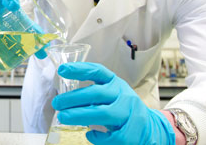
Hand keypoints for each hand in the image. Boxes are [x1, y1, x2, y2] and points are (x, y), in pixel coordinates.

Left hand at [52, 62, 175, 144]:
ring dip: (80, 115)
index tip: (62, 70)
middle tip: (56, 103)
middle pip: (96, 93)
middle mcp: (123, 95)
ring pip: (103, 113)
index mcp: (114, 82)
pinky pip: (112, 136)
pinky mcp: (132, 132)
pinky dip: (98, 137)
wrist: (149, 127)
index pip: (97, 71)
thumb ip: (92, 94)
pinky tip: (90, 135)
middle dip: (73, 98)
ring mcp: (129, 113)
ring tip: (63, 117)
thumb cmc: (121, 108)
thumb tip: (63, 99)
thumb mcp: (110, 94)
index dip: (79, 69)